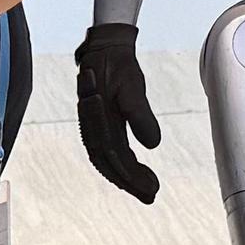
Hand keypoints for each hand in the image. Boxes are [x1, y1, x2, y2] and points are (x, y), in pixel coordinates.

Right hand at [75, 21, 160, 200]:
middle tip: (151, 196)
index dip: (132, 176)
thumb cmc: (118, 65)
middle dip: (130, 182)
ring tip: (148, 189)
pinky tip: (135, 171)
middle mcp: (91, 126)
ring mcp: (93, 126)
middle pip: (109, 163)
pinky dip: (120, 164)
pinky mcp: (99, 124)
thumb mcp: (132, 86)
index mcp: (97, 119)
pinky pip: (107, 150)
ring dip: (126, 176)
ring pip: (107, 160)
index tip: (150, 188)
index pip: (114, 156)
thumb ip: (140, 115)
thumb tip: (152, 146)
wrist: (106, 48)